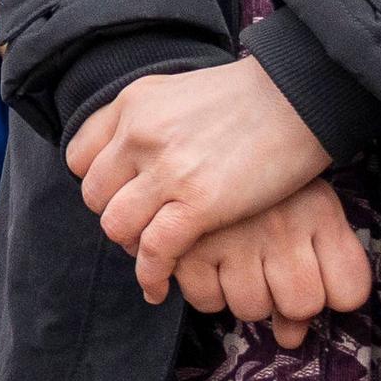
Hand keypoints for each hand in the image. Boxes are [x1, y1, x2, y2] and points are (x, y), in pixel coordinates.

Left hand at [64, 55, 331, 291]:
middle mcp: (138, 134)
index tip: (122, 197)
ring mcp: (166, 169)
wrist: (300, 95)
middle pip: (96, 196)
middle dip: (116, 218)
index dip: (98, 184)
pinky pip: (154, 251)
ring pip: (117, 226)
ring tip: (154, 256)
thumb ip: (149, 118)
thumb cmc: (251, 97)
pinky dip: (151, 276)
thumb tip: (134, 151)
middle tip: (143, 231)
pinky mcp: (198, 203)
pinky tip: (158, 289)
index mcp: (131, 104)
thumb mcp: (180, 92)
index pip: (80, 158)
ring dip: (132, 247)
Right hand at [161, 179, 373, 345]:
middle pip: (301, 305)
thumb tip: (289, 339)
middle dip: (284, 299)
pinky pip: (205, 299)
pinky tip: (207, 265)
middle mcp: (284, 225)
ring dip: (244, 297)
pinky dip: (205, 292)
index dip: (332, 294)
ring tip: (236, 264)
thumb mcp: (306, 206)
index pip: (348, 292)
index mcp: (321, 211)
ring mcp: (237, 234)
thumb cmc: (262, 178)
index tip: (315, 276)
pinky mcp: (191, 241)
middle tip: (269, 270)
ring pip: (252, 307)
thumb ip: (313, 273)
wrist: (210, 131)